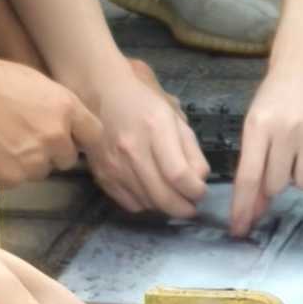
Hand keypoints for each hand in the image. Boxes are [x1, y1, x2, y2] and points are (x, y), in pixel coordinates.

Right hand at [0, 55, 95, 187]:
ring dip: (28, 163)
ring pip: (41, 171)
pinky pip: (16, 180)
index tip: (68, 137)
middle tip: (25, 138)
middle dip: (51, 151)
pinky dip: (6, 171)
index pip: (93, 134)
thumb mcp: (32, 81)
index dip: (79, 136)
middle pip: (66, 158)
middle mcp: (56, 137)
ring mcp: (34, 161)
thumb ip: (55, 105)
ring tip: (2, 144)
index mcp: (65, 107)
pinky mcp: (11, 179)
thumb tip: (64, 122)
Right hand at [80, 59, 209, 221]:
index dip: (195, 191)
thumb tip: (198, 181)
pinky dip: (146, 204)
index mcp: (155, 128)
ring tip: (172, 195)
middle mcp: (132, 149)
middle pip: (163, 197)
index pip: (179, 175)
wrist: (101, 95)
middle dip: (184, 208)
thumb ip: (191, 150)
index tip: (200, 190)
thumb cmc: (144, 103)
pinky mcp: (102, 177)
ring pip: (148, 204)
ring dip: (165, 206)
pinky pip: (130, 205)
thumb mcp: (175, 118)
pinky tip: (151, 191)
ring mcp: (114, 166)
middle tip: (191, 204)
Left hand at [229, 54, 302, 236]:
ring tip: (299, 147)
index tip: (239, 229)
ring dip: (299, 173)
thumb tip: (253, 209)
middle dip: (276, 181)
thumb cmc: (275, 100)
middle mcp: (287, 129)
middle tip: (280, 158)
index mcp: (259, 126)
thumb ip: (253, 166)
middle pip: (278, 185)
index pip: (249, 177)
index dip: (243, 207)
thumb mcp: (256, 126)